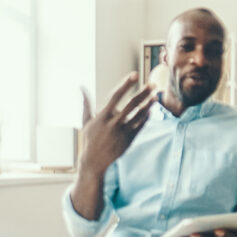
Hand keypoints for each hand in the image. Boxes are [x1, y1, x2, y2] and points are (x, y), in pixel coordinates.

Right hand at [70, 76, 157, 222]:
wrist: (94, 162)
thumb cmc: (89, 139)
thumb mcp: (86, 121)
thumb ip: (86, 103)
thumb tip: (80, 87)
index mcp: (102, 116)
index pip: (116, 96)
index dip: (126, 84)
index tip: (135, 74)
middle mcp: (113, 123)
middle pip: (131, 104)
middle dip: (143, 93)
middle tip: (153, 84)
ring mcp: (122, 132)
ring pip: (139, 115)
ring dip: (149, 104)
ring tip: (156, 95)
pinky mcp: (129, 140)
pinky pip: (140, 126)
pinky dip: (146, 117)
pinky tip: (151, 110)